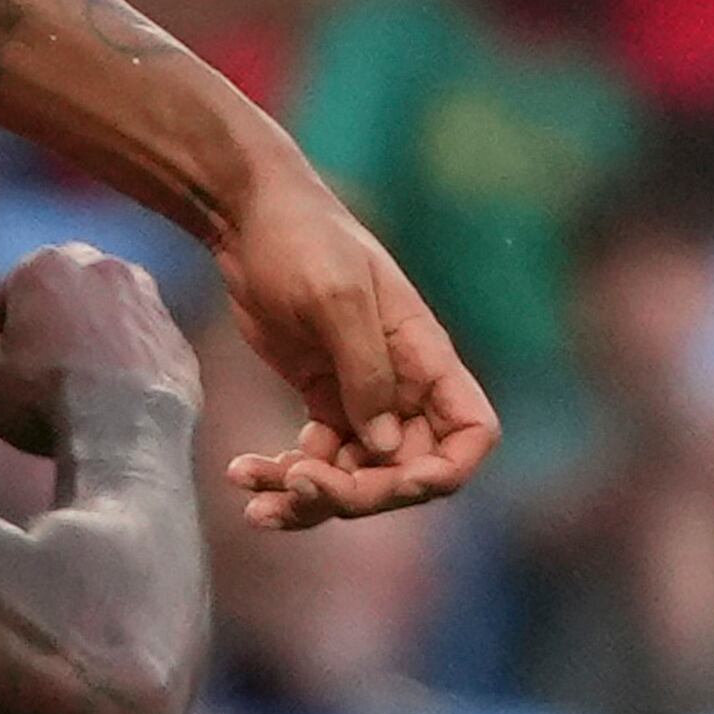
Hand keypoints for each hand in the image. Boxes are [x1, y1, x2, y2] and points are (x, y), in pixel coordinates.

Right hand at [0, 243, 198, 461]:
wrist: (123, 437)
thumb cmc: (42, 400)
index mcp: (45, 264)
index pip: (9, 292)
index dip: (1, 332)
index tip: (5, 366)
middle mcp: (103, 267)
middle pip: (65, 290)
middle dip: (54, 318)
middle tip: (44, 366)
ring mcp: (150, 300)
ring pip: (109, 311)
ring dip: (95, 334)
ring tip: (83, 381)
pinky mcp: (178, 337)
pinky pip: (143, 343)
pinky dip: (130, 360)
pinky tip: (116, 395)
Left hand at [204, 161, 495, 524]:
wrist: (248, 217)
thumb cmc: (305, 241)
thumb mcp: (337, 297)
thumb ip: (365, 369)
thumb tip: (382, 446)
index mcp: (426, 359)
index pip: (470, 433)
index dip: (446, 470)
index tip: (398, 482)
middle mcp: (402, 388)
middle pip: (403, 470)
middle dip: (357, 491)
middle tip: (298, 484)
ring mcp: (360, 398)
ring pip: (356, 474)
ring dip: (310, 496)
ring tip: (253, 490)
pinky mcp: (320, 401)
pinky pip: (317, 459)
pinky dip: (285, 475)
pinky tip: (243, 473)